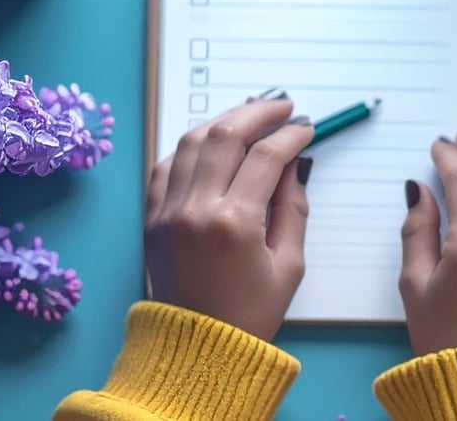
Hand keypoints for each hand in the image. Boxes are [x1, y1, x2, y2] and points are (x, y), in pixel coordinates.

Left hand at [144, 91, 314, 340]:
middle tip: (282, 105)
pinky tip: (211, 141)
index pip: (266, 157)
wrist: (197, 350)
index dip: (291, 135)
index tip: (306, 127)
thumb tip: (294, 164)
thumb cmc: (251, 313)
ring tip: (250, 114)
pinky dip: (189, 145)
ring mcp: (167, 209)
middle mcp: (196, 207)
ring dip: (223, 119)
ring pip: (192, 141)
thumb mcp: (289, 265)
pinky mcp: (151, 217)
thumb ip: (294, 208)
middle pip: (226, 135)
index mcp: (235, 222)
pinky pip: (165, 164)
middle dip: (258, 112)